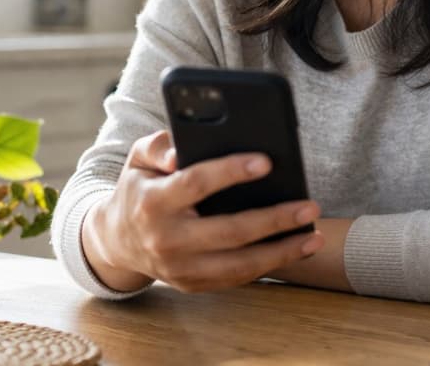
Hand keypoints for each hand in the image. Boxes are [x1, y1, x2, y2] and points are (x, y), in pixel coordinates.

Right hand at [82, 130, 323, 292]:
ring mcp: (180, 268)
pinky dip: (270, 266)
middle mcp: (166, 239)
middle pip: (229, 231)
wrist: (115, 241)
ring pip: (239, 264)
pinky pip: (237, 278)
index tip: (266, 162)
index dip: (230, 172)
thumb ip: (158, 145)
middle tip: (310, 206)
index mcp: (153, 202)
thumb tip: (181, 150)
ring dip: (282, 252)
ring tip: (314, 235)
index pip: (195, 184)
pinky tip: (296, 250)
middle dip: (274, 219)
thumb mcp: (138, 159)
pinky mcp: (192, 284)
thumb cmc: (139, 189)